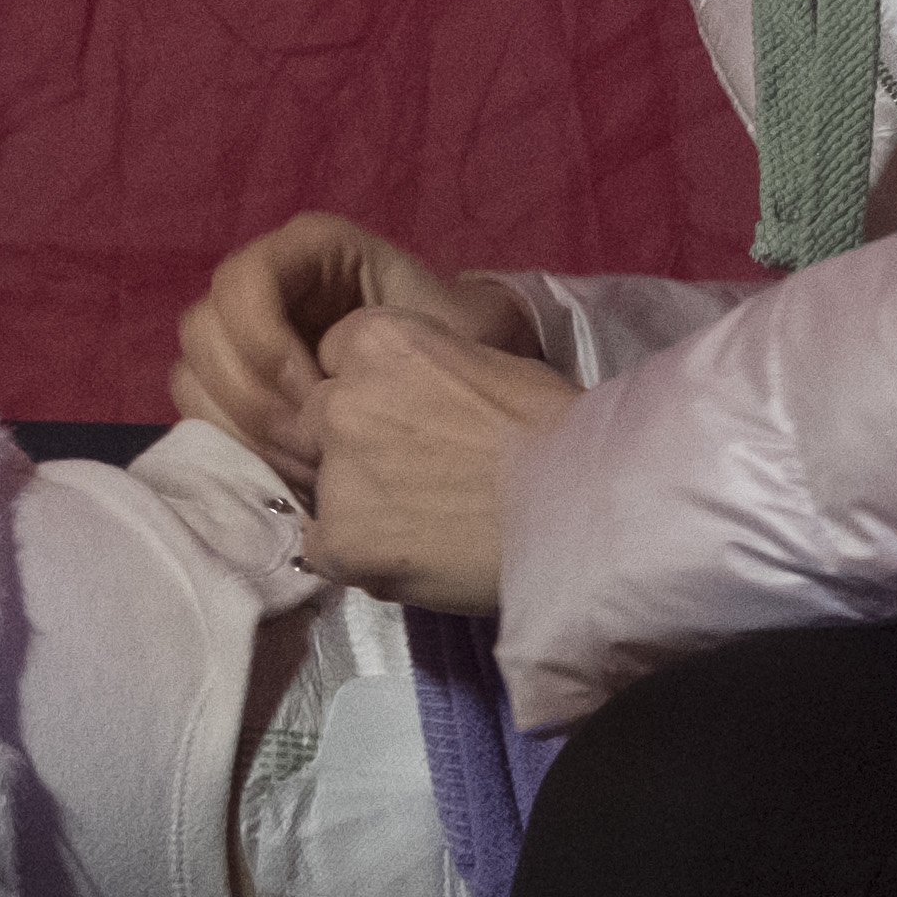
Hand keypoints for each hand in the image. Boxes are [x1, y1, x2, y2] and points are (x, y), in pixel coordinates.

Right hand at [171, 214, 530, 480]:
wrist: (462, 379)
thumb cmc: (464, 345)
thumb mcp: (454, 326)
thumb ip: (404, 343)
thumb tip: (328, 389)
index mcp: (310, 249)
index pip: (244, 280)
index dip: (266, 339)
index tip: (319, 389)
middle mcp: (262, 283)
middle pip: (203, 329)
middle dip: (254, 394)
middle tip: (312, 439)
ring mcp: (237, 336)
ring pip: (191, 376)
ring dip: (244, 428)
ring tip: (308, 462)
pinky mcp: (232, 386)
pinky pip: (199, 416)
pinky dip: (239, 449)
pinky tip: (293, 472)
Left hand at [288, 303, 585, 615]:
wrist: (578, 507)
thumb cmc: (555, 428)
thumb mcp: (487, 361)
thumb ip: (429, 372)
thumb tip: (418, 398)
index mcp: (378, 340)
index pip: (335, 355)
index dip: (372, 387)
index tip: (410, 414)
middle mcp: (341, 400)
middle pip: (319, 420)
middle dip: (354, 442)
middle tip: (415, 471)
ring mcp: (334, 475)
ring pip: (323, 488)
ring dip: (357, 501)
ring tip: (423, 522)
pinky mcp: (338, 543)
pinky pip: (326, 550)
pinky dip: (360, 555)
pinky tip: (412, 556)